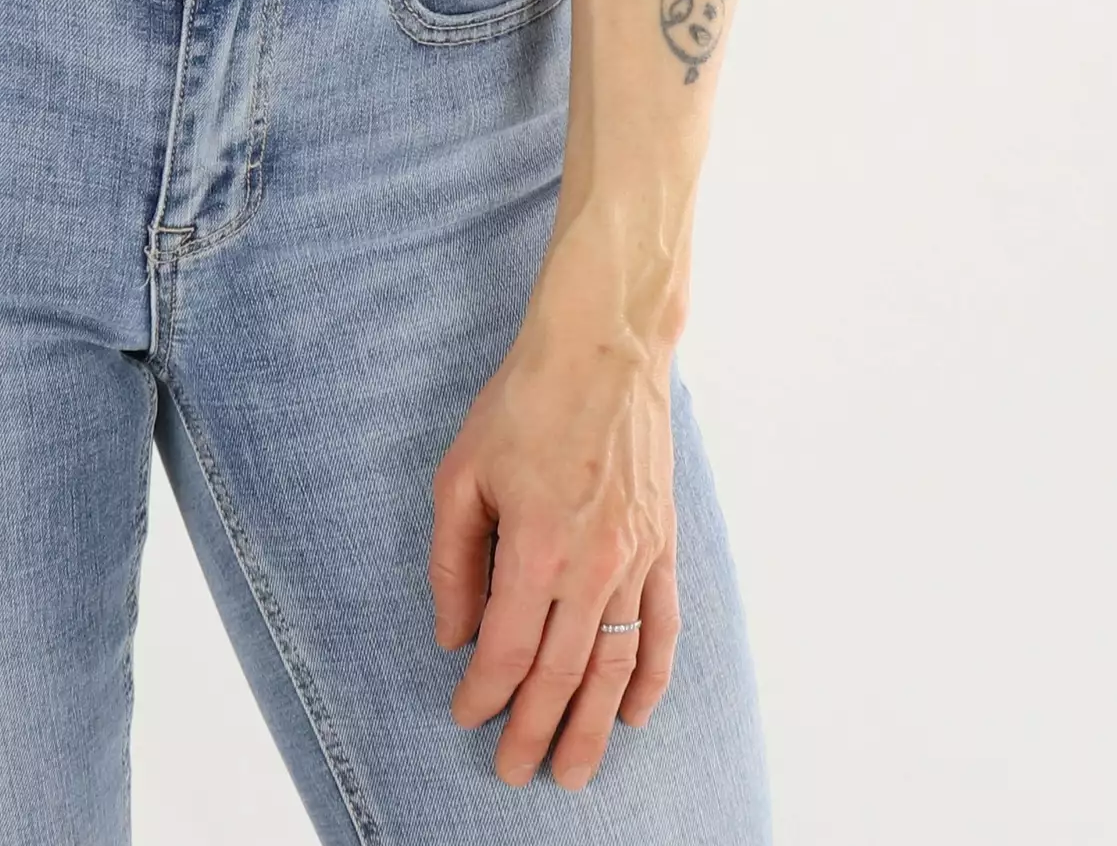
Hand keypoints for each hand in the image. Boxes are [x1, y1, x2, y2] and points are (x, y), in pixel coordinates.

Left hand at [428, 280, 681, 788]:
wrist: (604, 344)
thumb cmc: (525, 401)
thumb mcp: (461, 471)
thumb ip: (453, 561)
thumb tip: (453, 634)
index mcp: (535, 545)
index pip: (506, 649)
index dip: (484, 693)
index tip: (466, 716)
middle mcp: (592, 563)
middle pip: (562, 673)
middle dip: (533, 730)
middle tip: (514, 773)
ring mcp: (636, 556)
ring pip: (616, 665)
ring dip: (594, 726)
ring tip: (574, 771)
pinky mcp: (664, 543)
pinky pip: (663, 627)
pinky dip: (651, 678)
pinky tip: (636, 714)